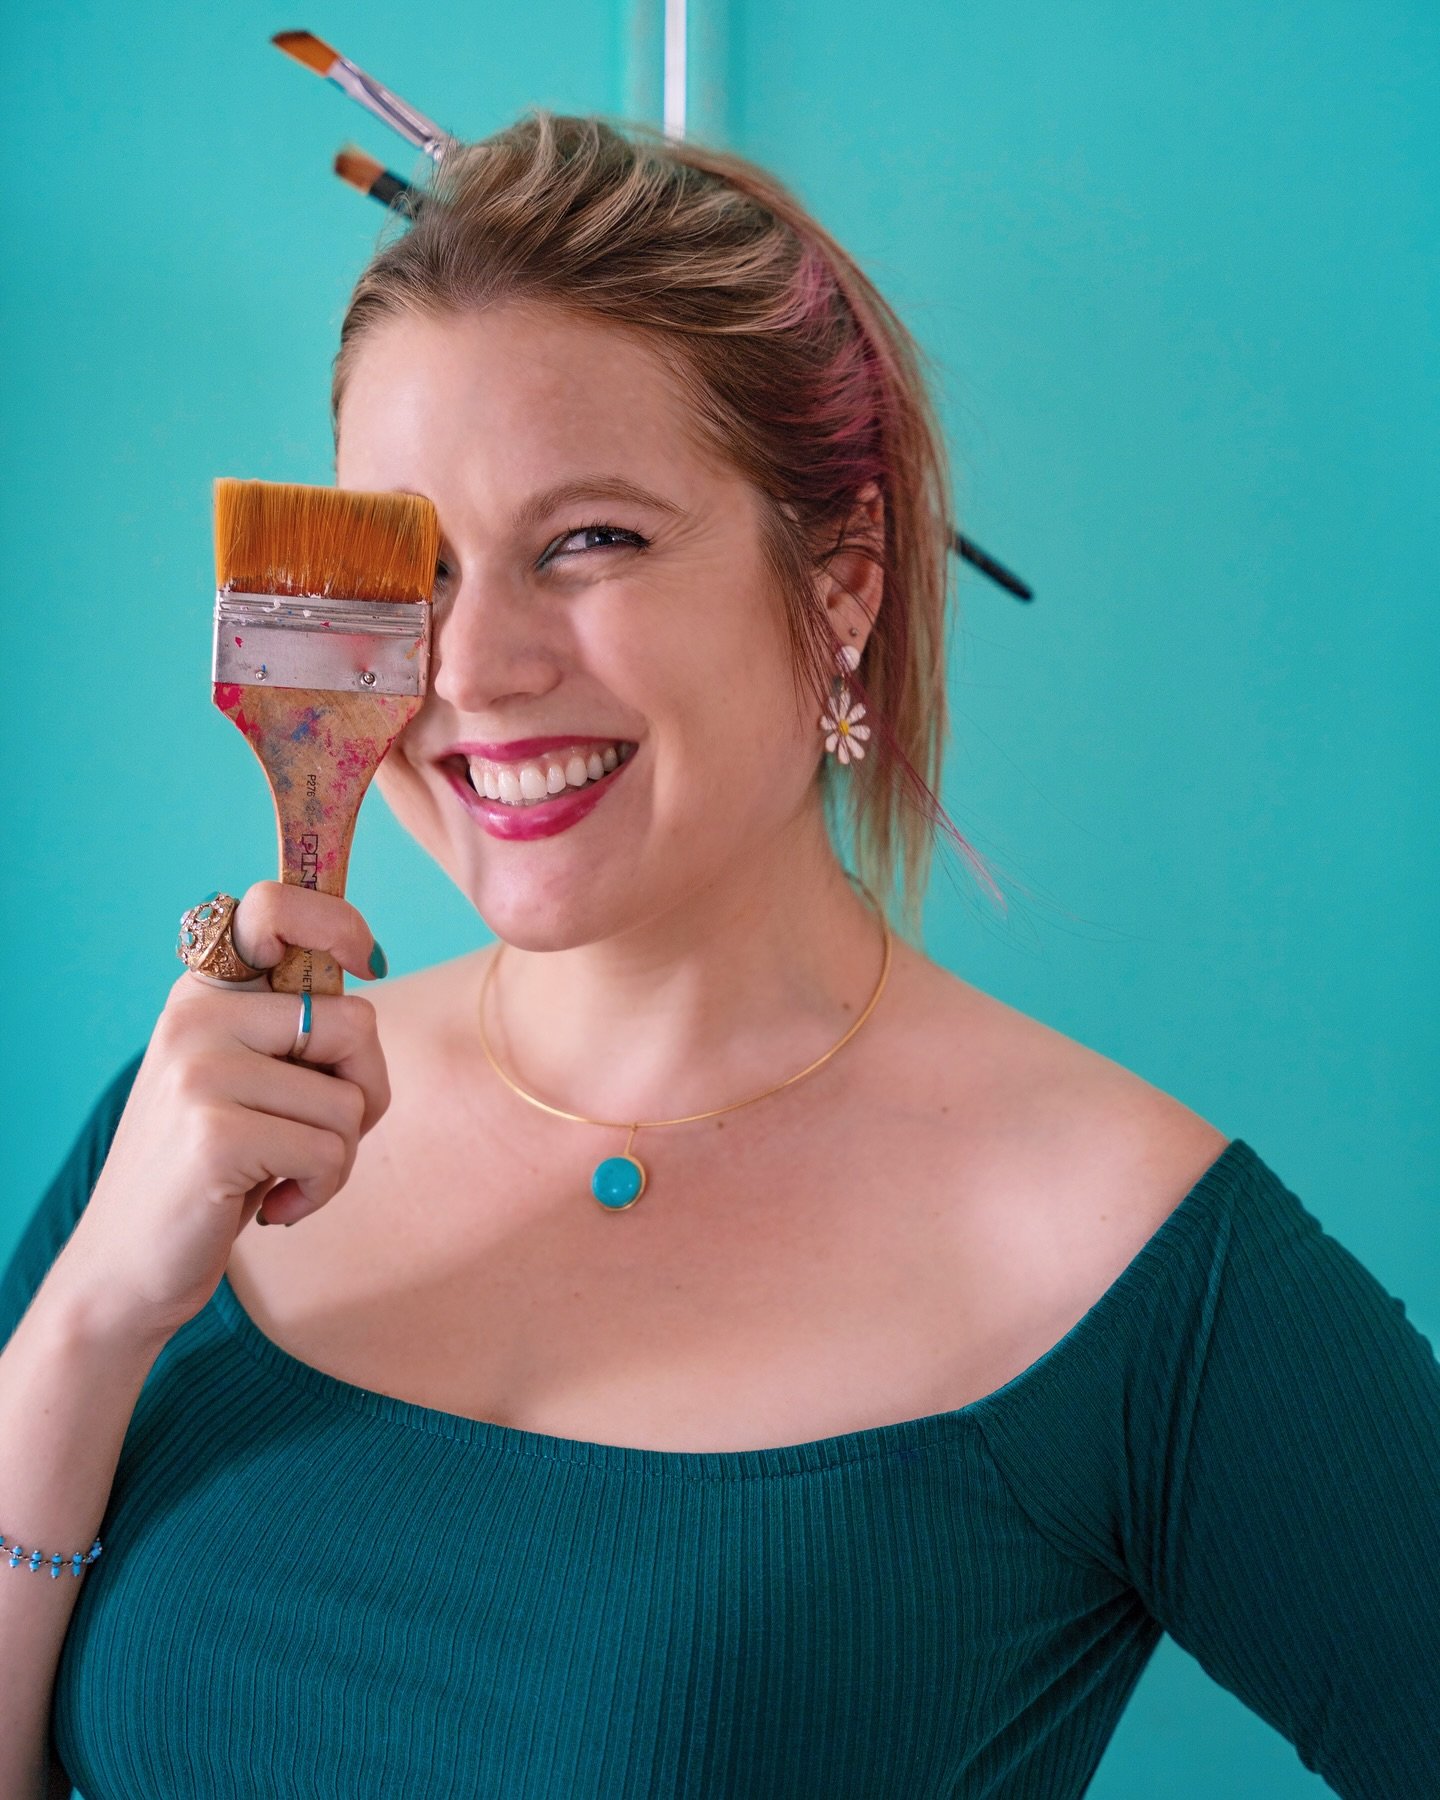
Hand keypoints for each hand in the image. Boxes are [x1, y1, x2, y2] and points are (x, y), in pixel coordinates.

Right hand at [49, 881, 391, 1347]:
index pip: (271, 905)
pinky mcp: (216, 1133)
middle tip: (322, 1134)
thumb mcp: (244, 1078)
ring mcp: (201, 1072)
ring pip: (351, 1100)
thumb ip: (292, 1026)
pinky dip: (322, 1191)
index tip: (367, 960)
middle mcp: (196, 1017)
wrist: (126, 1267)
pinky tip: (274, 1206)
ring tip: (282, 1176)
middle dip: (367, 1091)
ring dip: (339, 1156)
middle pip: (357, 1023)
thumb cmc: (214, 1170)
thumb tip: (369, 965)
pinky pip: (332, 1152)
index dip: (338, 921)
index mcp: (203, 994)